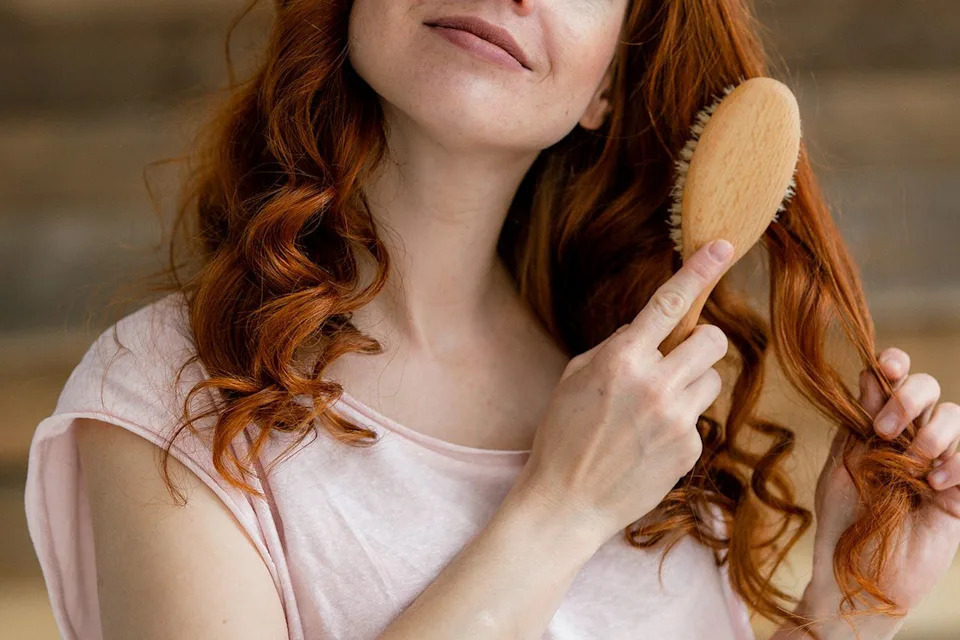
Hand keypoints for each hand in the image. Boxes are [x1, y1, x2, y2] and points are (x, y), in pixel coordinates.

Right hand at [512, 239, 734, 542]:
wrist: (566, 501)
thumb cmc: (563, 434)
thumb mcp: (576, 377)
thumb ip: (616, 348)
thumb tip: (649, 328)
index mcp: (621, 359)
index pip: (668, 304)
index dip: (699, 271)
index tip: (723, 248)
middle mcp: (654, 384)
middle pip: (712, 340)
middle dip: (700, 342)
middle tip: (681, 356)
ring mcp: (676, 419)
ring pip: (712, 379)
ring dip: (691, 383)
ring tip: (655, 408)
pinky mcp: (688, 448)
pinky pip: (699, 418)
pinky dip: (680, 422)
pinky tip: (649, 441)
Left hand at [806, 346, 959, 631]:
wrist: (857, 576)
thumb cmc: (842, 523)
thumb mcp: (842, 468)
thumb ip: (858, 426)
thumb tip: (870, 377)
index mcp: (875, 427)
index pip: (891, 381)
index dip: (894, 364)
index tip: (887, 366)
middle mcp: (908, 438)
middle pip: (928, 389)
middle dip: (909, 398)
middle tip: (884, 430)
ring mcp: (936, 463)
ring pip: (955, 417)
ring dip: (934, 433)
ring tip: (914, 466)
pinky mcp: (957, 493)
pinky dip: (956, 465)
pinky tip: (936, 485)